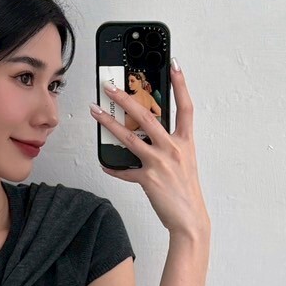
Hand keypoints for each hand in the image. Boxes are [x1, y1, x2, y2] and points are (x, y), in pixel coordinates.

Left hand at [91, 62, 208, 235]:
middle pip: (146, 116)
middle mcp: (173, 148)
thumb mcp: (185, 162)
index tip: (174, 64)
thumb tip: (149, 134)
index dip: (181, 84)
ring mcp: (159, 163)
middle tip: (110, 86)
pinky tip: (103, 162)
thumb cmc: (186, 191)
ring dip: (109, 123)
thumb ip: (169, 145)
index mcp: (185, 142)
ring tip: (95, 111)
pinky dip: (113, 166)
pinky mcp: (147, 179)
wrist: (190, 220)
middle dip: (125, 98)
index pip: (185, 106)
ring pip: (129, 137)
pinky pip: (124, 170)